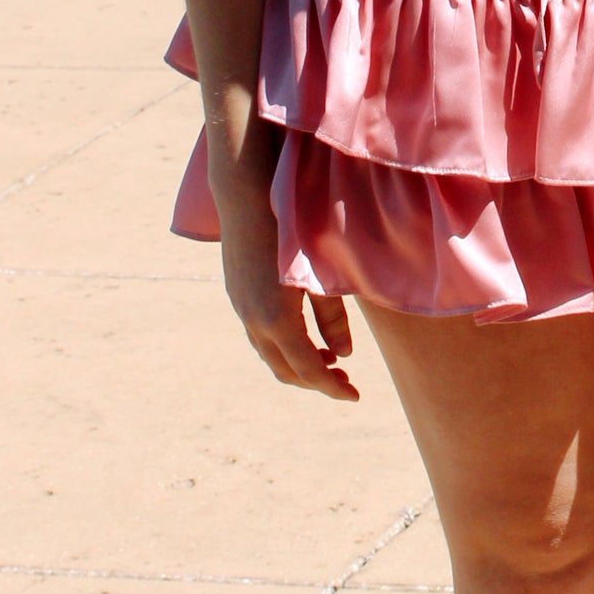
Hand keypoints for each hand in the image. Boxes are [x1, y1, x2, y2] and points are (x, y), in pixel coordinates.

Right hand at [211, 140, 358, 399]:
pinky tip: (304, 335)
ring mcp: (242, 309)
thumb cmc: (293, 228)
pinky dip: (284, 347)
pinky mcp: (238, 295)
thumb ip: (333, 316)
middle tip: (345, 382)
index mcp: (277, 320)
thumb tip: (344, 355)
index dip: (333, 388)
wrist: (246, 196)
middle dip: (316, 382)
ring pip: (271, 355)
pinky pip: (260, 336)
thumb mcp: (320, 273)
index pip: (309, 370)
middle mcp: (254, 321)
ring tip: (329, 361)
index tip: (355, 397)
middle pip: (286, 370)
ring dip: (299, 365)